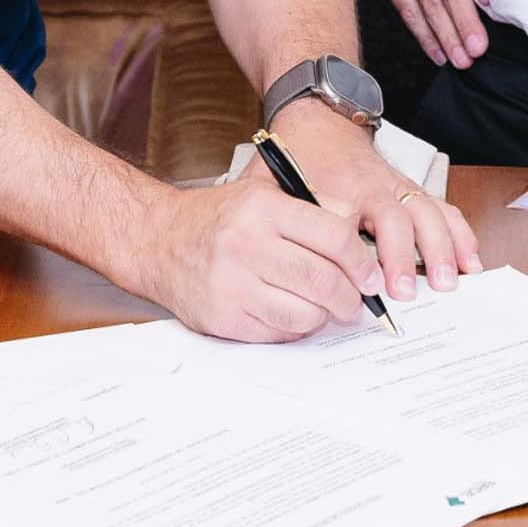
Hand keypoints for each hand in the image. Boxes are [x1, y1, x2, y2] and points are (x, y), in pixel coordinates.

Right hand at [134, 172, 382, 342]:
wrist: (157, 240)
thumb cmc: (217, 218)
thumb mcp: (264, 194)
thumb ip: (315, 207)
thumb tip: (361, 237)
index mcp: (263, 208)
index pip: (335, 237)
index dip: (362, 262)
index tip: (370, 276)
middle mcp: (247, 244)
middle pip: (324, 281)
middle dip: (351, 297)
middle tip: (356, 301)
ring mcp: (232, 284)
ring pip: (306, 314)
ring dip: (325, 316)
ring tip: (325, 309)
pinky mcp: (223, 317)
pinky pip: (279, 333)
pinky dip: (295, 329)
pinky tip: (292, 314)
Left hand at [270, 98, 482, 302]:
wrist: (320, 122)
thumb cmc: (299, 158)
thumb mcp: (277, 185)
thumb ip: (283, 218)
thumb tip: (286, 263)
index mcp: (339, 188)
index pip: (351, 224)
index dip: (358, 256)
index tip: (366, 285)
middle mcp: (375, 186)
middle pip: (397, 218)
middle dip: (405, 256)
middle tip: (406, 293)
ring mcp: (398, 186)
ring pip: (428, 213)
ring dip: (442, 248)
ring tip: (449, 282)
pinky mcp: (412, 189)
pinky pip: (443, 209)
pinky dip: (460, 234)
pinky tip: (470, 261)